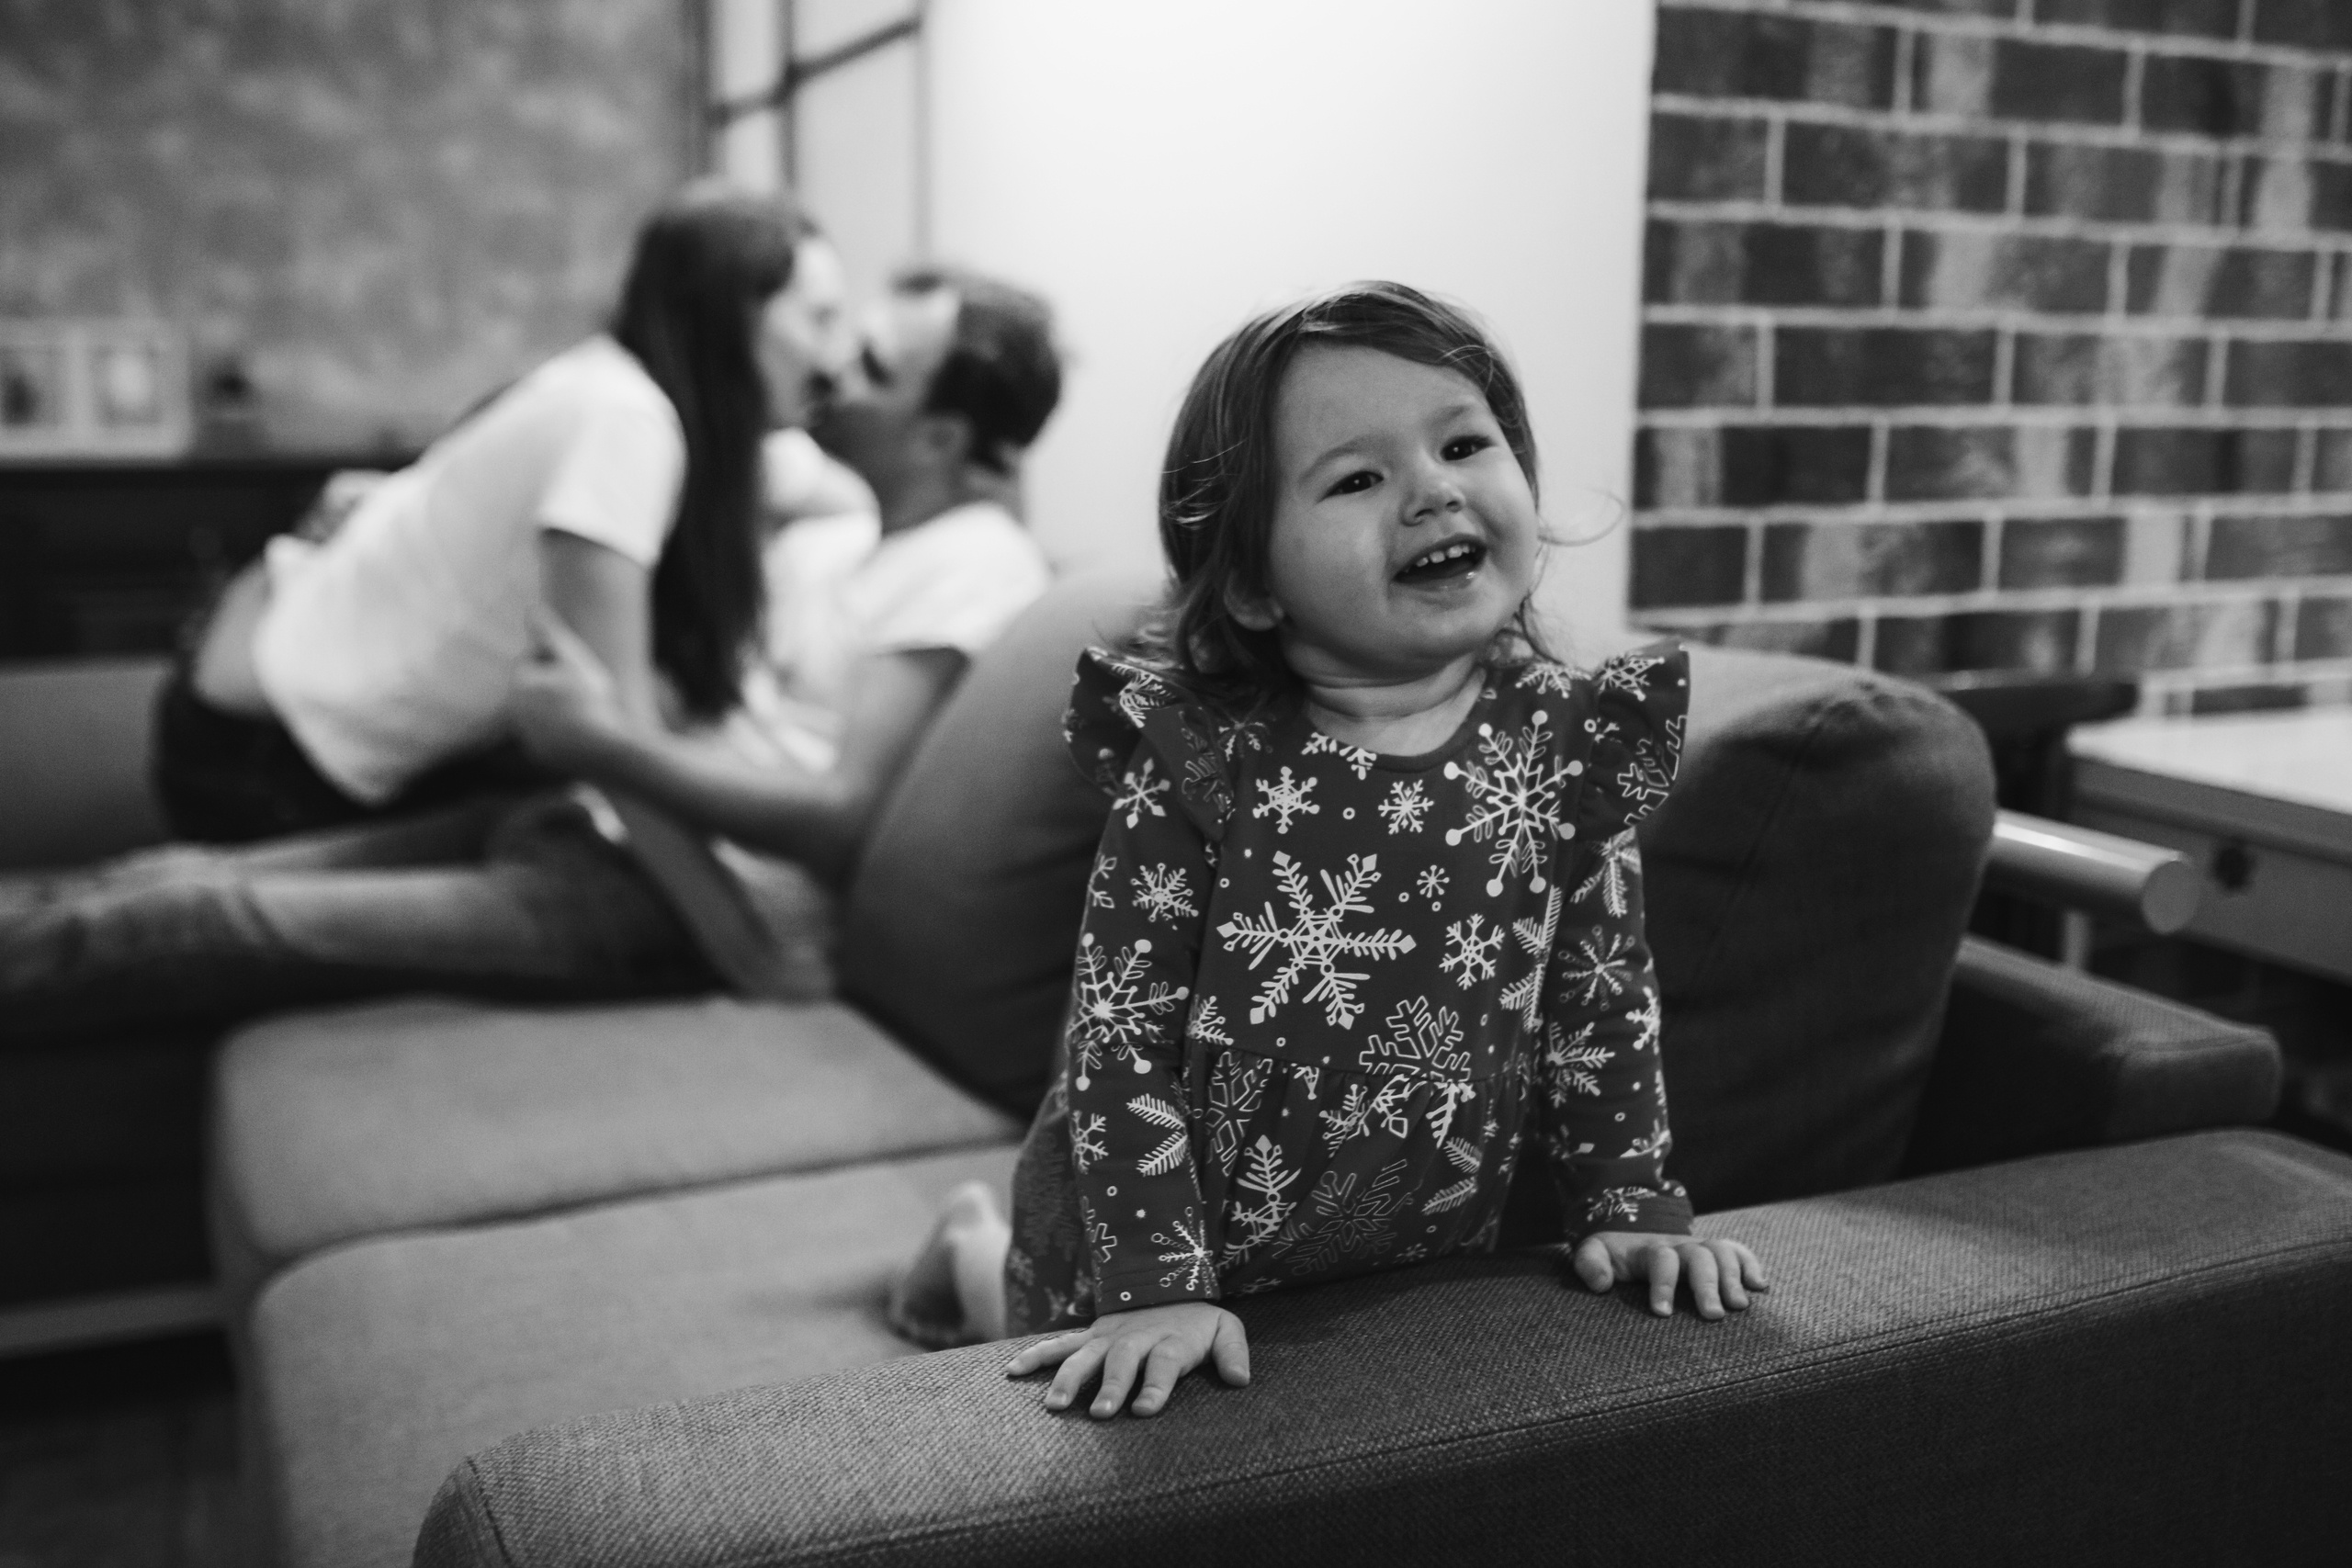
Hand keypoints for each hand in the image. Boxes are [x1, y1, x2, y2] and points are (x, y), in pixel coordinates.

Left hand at [510, 609, 630, 773]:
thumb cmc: (589, 699)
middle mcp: (516, 712)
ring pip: (546, 710)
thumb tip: (531, 608)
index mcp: (518, 685)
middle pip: (538, 685)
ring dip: (563, 705)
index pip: (533, 656)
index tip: (579, 668)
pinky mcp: (542, 755)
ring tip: (589, 709)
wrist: (603, 750)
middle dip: (557, 683)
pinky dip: (567, 729)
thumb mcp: (572, 658)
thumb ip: (549, 634)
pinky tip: (589, 730)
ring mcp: (528, 735)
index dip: (559, 658)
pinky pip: (553, 733)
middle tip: (587, 689)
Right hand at [1004, 1301, 1249, 1417]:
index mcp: (1170, 1340)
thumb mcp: (1225, 1328)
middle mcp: (1135, 1338)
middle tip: (1099, 1414)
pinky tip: (1012, 1371)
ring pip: (1085, 1356)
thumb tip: (1240, 1379)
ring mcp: (1107, 1337)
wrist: (1167, 1284)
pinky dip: (1035, 1356)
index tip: (1144, 1409)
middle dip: (1111, 1386)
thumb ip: (1233, 1352)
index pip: (1163, 1364)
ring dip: (1069, 1378)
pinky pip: (1058, 1345)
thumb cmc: (1197, 1323)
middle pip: (1122, 1362)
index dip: (1155, 1386)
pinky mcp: (1088, 1336)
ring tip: (1054, 1405)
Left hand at [1571, 1232, 1768, 1320]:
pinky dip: (1751, 1265)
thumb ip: (1590, 1264)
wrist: (1630, 1235)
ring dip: (1733, 1277)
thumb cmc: (1612, 1255)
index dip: (1663, 1283)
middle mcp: (1679, 1246)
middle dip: (1707, 1284)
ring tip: (1739, 1306)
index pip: (1661, 1259)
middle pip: (1699, 1256)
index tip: (1662, 1313)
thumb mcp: (1592, 1253)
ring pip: (1722, 1252)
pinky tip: (1760, 1286)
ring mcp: (1699, 1248)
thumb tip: (1601, 1284)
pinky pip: (1737, 1251)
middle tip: (1713, 1316)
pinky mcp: (1714, 1254)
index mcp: (1649, 1249)